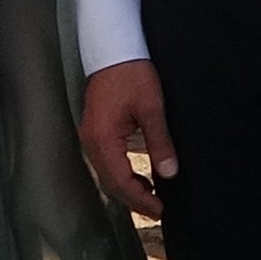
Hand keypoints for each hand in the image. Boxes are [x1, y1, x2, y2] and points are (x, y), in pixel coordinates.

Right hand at [80, 59, 175, 219]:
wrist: (113, 48)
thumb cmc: (132, 73)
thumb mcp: (152, 108)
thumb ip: (160, 142)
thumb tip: (170, 173)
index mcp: (103, 139)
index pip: (120, 181)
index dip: (140, 199)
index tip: (161, 210)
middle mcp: (91, 142)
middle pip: (110, 182)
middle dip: (134, 200)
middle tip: (158, 211)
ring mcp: (90, 137)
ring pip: (107, 174)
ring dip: (127, 189)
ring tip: (152, 198)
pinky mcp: (95, 131)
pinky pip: (106, 162)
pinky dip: (121, 175)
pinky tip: (139, 178)